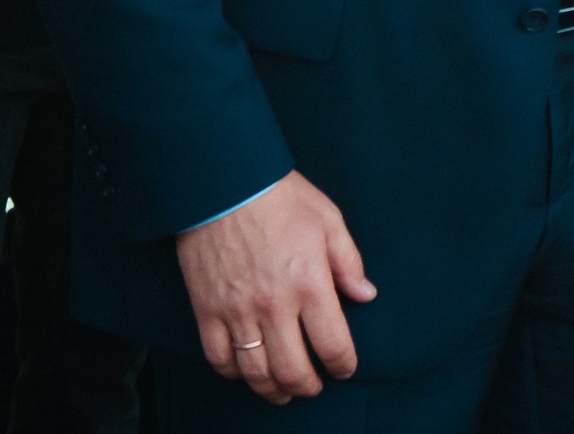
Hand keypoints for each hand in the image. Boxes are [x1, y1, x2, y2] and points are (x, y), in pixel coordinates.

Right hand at [175, 172, 375, 402]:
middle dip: (308, 387)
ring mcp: (237, 311)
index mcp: (310, 283)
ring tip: (283, 391)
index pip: (333, 345)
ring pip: (255, 373)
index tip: (345, 368)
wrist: (224, 182)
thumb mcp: (328, 220)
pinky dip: (233, 373)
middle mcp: (274, 305)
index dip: (343, 365)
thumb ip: (349, 263)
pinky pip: (218, 358)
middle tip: (314, 387)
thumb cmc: (281, 197)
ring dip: (272, 390)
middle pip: (293, 370)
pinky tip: (246, 372)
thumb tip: (366, 295)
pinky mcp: (207, 309)